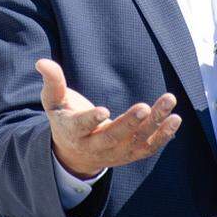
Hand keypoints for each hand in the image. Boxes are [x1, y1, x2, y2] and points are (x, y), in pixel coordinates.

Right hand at [36, 59, 180, 178]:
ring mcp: (115, 153)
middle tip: (143, 107)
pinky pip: (149, 148)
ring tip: (169, 103)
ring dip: (154, 124)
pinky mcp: (130, 154)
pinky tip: (175, 119)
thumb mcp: (53, 102)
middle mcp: (95, 146)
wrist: (75, 153)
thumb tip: (41, 62)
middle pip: (113, 137)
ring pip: (135, 142)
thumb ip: (52, 82)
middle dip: (129, 124)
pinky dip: (163, 136)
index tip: (103, 110)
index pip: (81, 128)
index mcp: (73, 132)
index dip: (91, 120)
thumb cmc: (65, 118)